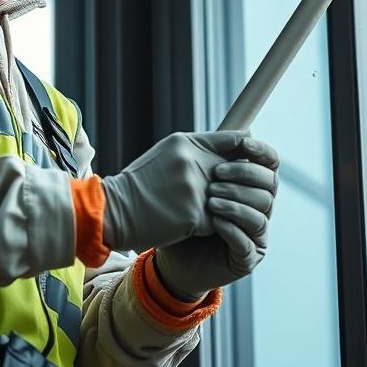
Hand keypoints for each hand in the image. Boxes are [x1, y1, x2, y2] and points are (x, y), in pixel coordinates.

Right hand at [100, 131, 254, 252]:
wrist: (115, 211)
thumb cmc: (140, 184)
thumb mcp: (166, 154)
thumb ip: (197, 150)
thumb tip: (230, 149)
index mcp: (186, 143)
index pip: (234, 140)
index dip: (248, 150)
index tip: (252, 158)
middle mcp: (192, 162)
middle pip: (236, 172)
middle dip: (238, 184)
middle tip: (240, 192)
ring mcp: (194, 189)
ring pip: (227, 199)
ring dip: (222, 207)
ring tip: (211, 212)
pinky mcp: (195, 215)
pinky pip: (217, 221)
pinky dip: (209, 226)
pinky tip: (193, 227)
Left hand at [154, 137, 278, 300]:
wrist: (170, 255)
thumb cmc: (184, 213)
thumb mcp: (195, 180)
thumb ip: (214, 156)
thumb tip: (241, 131)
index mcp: (251, 186)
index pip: (270, 165)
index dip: (262, 152)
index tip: (245, 144)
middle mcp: (260, 209)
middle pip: (269, 186)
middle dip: (244, 176)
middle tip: (216, 175)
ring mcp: (256, 235)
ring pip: (260, 213)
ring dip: (235, 203)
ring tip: (210, 200)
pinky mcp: (247, 258)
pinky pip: (247, 241)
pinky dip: (231, 228)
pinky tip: (213, 221)